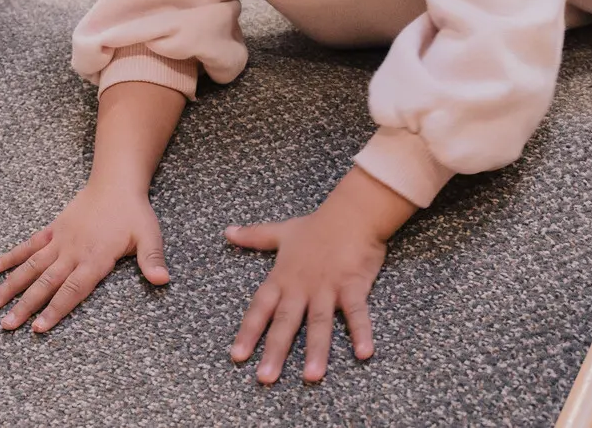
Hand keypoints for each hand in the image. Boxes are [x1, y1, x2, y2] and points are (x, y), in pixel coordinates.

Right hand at [0, 179, 171, 333]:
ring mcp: (59, 240)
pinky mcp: (53, 229)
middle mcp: (72, 252)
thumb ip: (152, 260)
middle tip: (5, 325)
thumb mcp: (149, 235)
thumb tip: (163, 280)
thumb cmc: (134, 213)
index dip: (55, 309)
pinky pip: (29, 245)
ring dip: (10, 286)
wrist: (116, 182)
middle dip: (25, 306)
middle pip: (46, 283)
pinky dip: (11, 257)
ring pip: (31, 266)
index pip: (72, 290)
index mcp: (95, 258)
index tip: (38, 328)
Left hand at [225, 169, 415, 382]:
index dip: (248, 331)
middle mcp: (301, 287)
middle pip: (286, 322)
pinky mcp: (352, 286)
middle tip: (265, 378)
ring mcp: (327, 288)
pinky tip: (363, 353)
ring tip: (311, 377)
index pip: (260, 308)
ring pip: (319, 323)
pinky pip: (356, 312)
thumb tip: (227, 232)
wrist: (351, 212)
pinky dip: (361, 332)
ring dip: (316, 350)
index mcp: (283, 277)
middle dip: (275, 351)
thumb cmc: (316, 226)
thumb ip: (254, 236)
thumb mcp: (281, 232)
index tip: (237, 357)